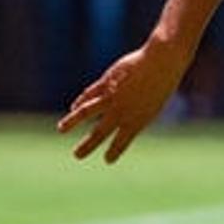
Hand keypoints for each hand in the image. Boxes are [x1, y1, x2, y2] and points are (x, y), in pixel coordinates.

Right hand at [56, 40, 188, 162]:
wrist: (162, 63)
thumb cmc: (162, 84)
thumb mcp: (153, 104)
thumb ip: (136, 114)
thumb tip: (118, 119)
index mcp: (138, 120)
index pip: (123, 140)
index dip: (115, 151)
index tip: (107, 160)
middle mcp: (123, 111)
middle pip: (100, 132)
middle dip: (88, 145)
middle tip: (77, 155)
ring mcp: (113, 96)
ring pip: (87, 111)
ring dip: (72, 122)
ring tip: (61, 130)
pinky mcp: (106, 82)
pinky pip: (89, 94)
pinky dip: (80, 101)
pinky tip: (73, 107)